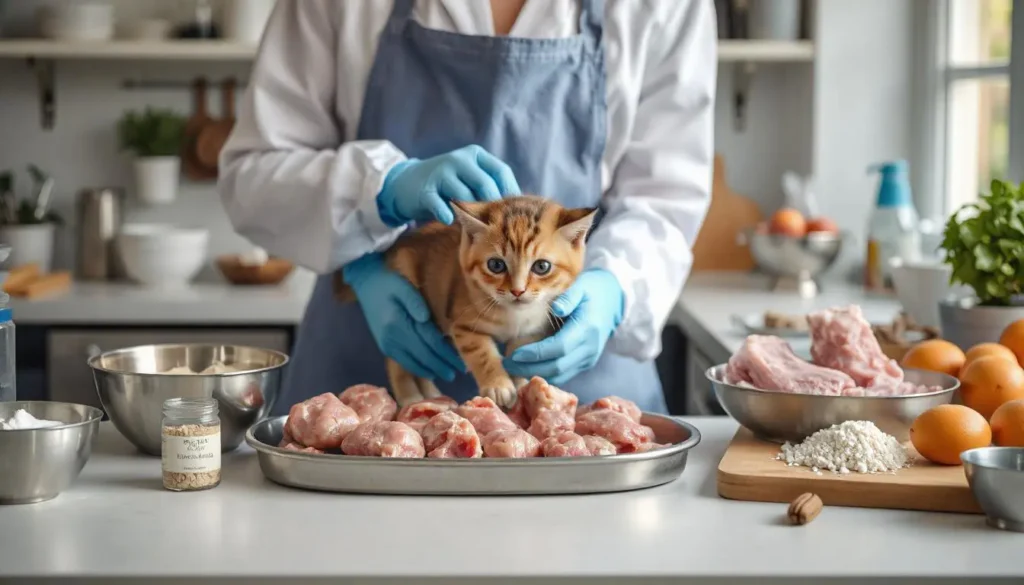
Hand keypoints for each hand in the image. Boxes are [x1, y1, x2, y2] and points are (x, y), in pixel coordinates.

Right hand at [343, 254, 465, 380]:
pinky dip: (419, 369)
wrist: (367, 286)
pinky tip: (430, 371)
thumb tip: (426, 318)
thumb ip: (414, 301)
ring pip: (414, 364)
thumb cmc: (388, 284)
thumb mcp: (402, 286)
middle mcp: (392, 339)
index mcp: (398, 323)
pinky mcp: (385, 347)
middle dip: (443, 365)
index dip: (447, 354)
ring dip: (432, 370)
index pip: (429, 342)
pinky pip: (404, 363)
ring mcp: (387, 345)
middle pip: (423, 356)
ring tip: (449, 375)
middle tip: (461, 372)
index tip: (461, 362)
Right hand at [377, 145, 520, 225]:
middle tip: (494, 223)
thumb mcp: (469, 177)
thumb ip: (489, 185)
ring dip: (471, 213)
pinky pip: (442, 206)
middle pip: (486, 184)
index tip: (513, 212)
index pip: (501, 171)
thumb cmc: (447, 185)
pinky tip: (450, 220)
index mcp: (475, 155)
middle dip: (492, 206)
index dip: (510, 192)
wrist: (406, 182)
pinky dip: (449, 216)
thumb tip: (518, 205)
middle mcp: (459, 160)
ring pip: (465, 196)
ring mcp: (441, 173)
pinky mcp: (425, 189)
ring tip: (473, 223)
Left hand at [504, 269, 624, 384]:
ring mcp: (589, 358)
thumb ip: (569, 297)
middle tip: (507, 365)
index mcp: (587, 328)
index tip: (514, 354)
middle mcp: (589, 347)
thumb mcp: (582, 286)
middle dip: (529, 368)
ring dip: (536, 374)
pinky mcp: (585, 362)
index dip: (536, 353)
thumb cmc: (593, 290)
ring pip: (560, 374)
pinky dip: (546, 374)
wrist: (615, 301)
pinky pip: (564, 374)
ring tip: (513, 368)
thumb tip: (557, 309)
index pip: (559, 347)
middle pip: (558, 366)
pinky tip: (528, 369)